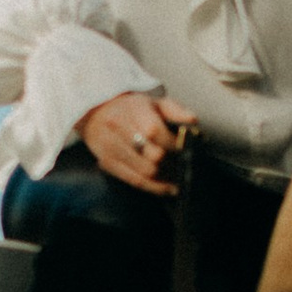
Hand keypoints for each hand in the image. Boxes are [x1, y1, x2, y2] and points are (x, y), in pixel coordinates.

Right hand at [80, 91, 197, 194]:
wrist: (97, 111)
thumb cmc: (133, 109)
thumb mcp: (155, 102)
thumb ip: (176, 111)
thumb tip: (193, 121)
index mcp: (133, 110)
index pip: (155, 132)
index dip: (173, 144)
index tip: (186, 149)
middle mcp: (118, 127)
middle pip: (151, 155)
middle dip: (171, 163)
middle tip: (184, 167)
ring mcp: (110, 146)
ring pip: (143, 172)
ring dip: (164, 179)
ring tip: (178, 180)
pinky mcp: (106, 162)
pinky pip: (133, 180)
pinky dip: (152, 187)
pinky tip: (166, 188)